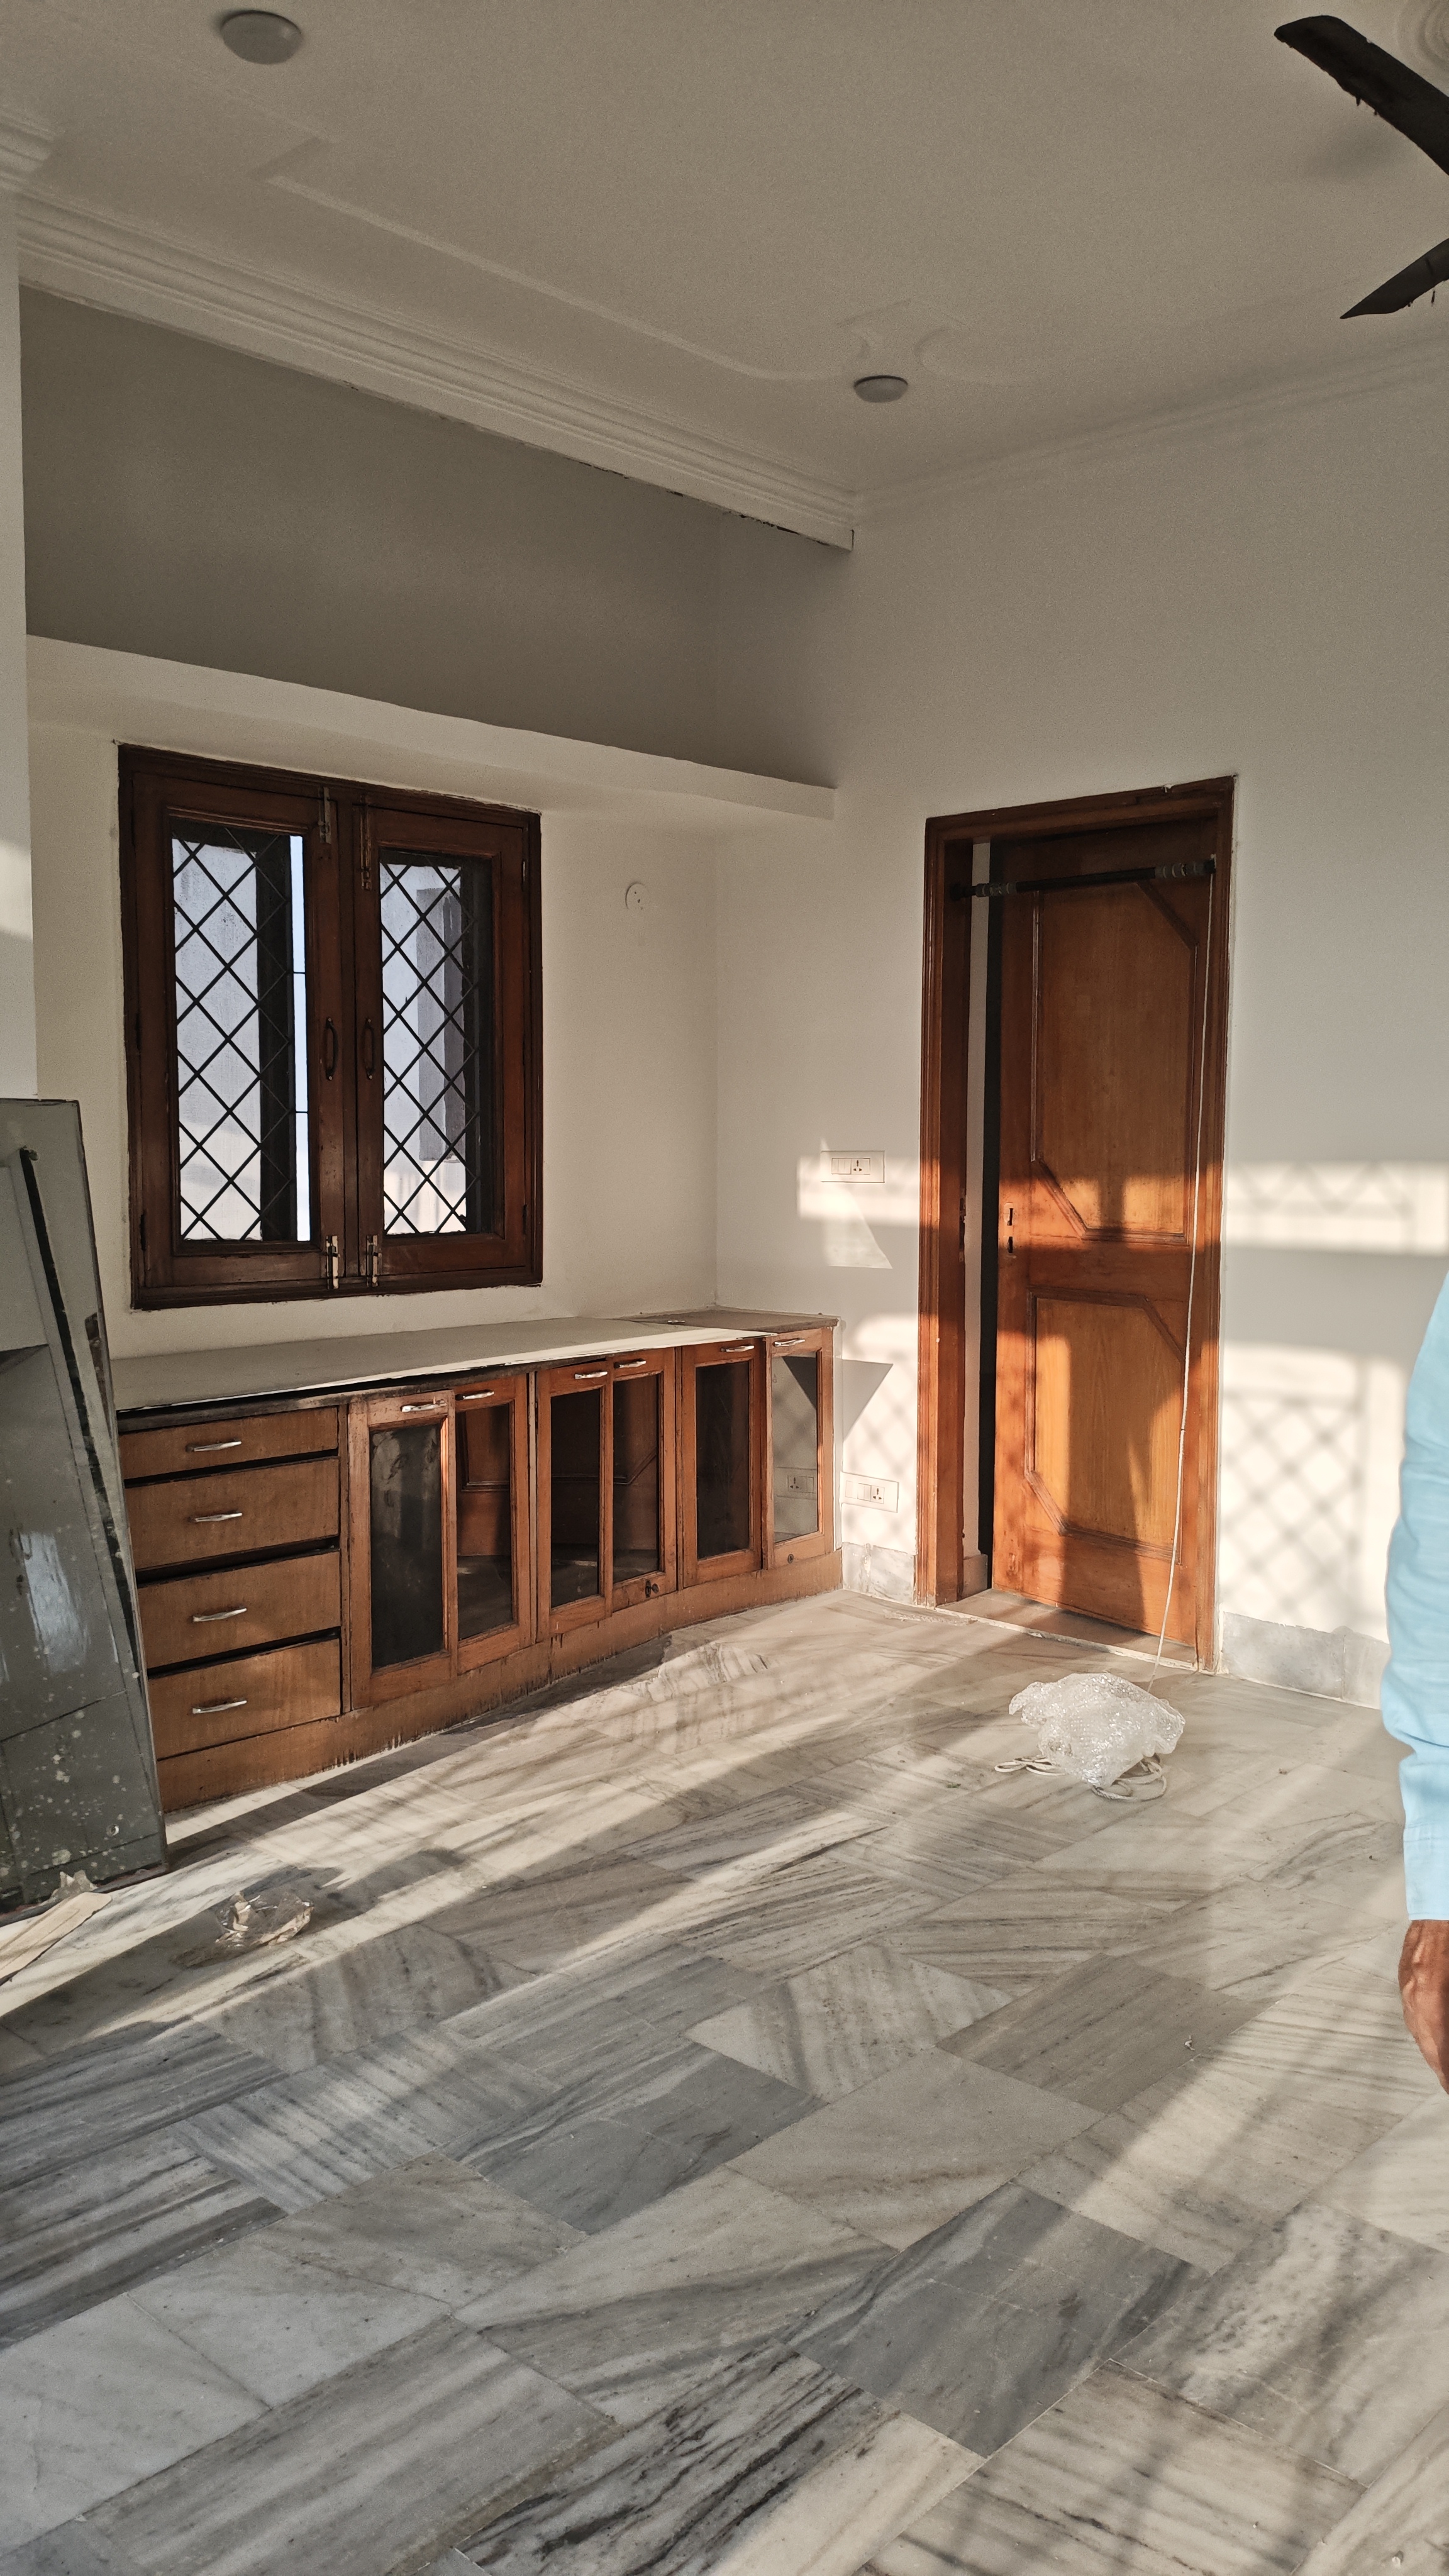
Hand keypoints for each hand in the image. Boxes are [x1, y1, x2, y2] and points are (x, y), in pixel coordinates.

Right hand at [1399, 1920, 1448, 2088]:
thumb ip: (1447, 2013)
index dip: (1445, 2073)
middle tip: (1447, 2083)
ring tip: (1442, 2068)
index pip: (1440, 2050)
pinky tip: (1432, 2036)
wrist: (1443, 1898)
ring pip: (1418, 2028)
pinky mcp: (1407, 1972)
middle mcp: (1416, 1994)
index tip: (1448, 2086)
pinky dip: (1424, 2029)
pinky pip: (1413, 2010)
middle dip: (1441, 2068)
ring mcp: (1408, 1983)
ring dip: (1433, 2050)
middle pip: (1428, 2044)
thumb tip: (1444, 2036)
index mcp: (1433, 1998)